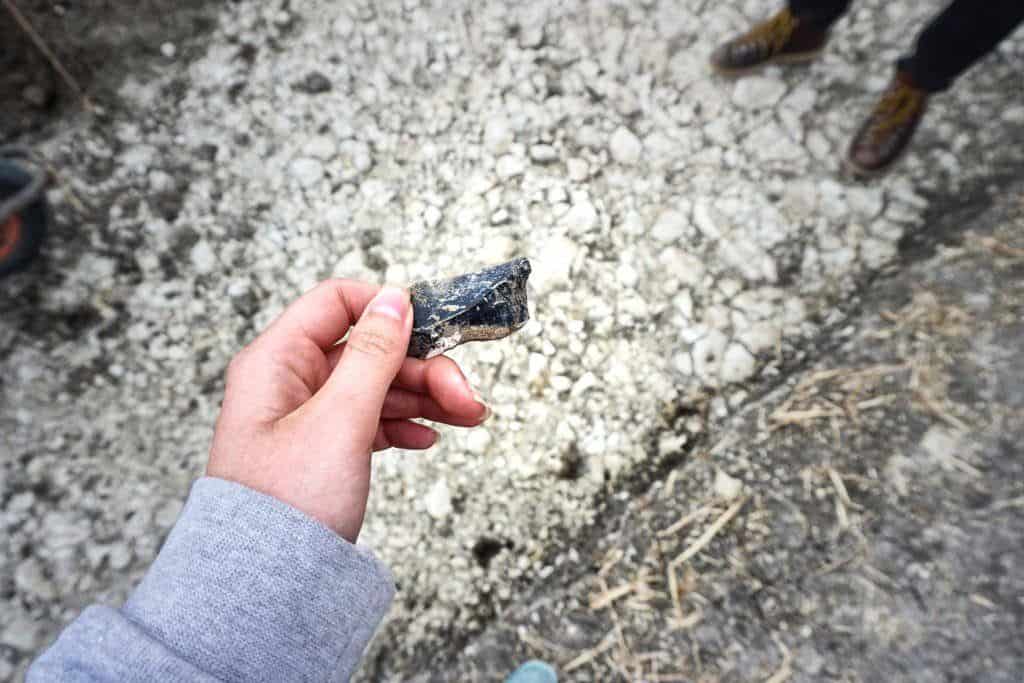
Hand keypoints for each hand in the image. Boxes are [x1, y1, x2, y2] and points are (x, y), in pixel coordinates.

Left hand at [207, 280, 488, 541]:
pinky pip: (370, 420)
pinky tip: (429, 436)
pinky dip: (403, 423)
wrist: (265, 588)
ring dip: (424, 396)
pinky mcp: (322, 449)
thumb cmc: (287, 505)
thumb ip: (373, 355)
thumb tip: (395, 299)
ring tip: (468, 417)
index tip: (435, 327)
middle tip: (466, 395)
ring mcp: (306, 417)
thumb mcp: (339, 420)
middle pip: (369, 349)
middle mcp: (289, 382)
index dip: (388, 309)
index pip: (337, 303)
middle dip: (423, 367)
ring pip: (376, 386)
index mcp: (277, 361)